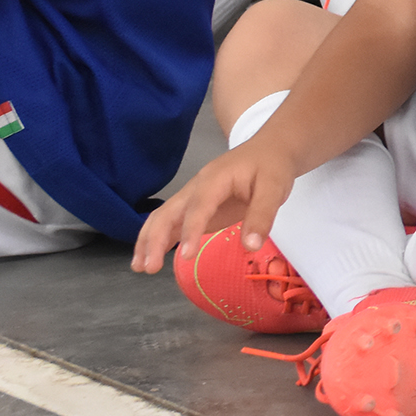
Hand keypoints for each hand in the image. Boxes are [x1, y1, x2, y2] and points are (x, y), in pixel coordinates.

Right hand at [132, 138, 297, 273]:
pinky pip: (173, 221)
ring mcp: (195, 196)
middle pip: (169, 211)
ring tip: (140, 267)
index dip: (190, 231)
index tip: (185, 256)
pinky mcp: (198, 206)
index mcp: (215, 179)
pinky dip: (159, 238)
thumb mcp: (275, 188)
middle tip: (149, 267)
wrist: (271, 148)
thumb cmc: (272, 166)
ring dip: (150, 240)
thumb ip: (262, 216)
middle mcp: (198, 186)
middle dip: (155, 239)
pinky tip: (151, 257)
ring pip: (164, 216)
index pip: (198, 206)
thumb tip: (250, 246)